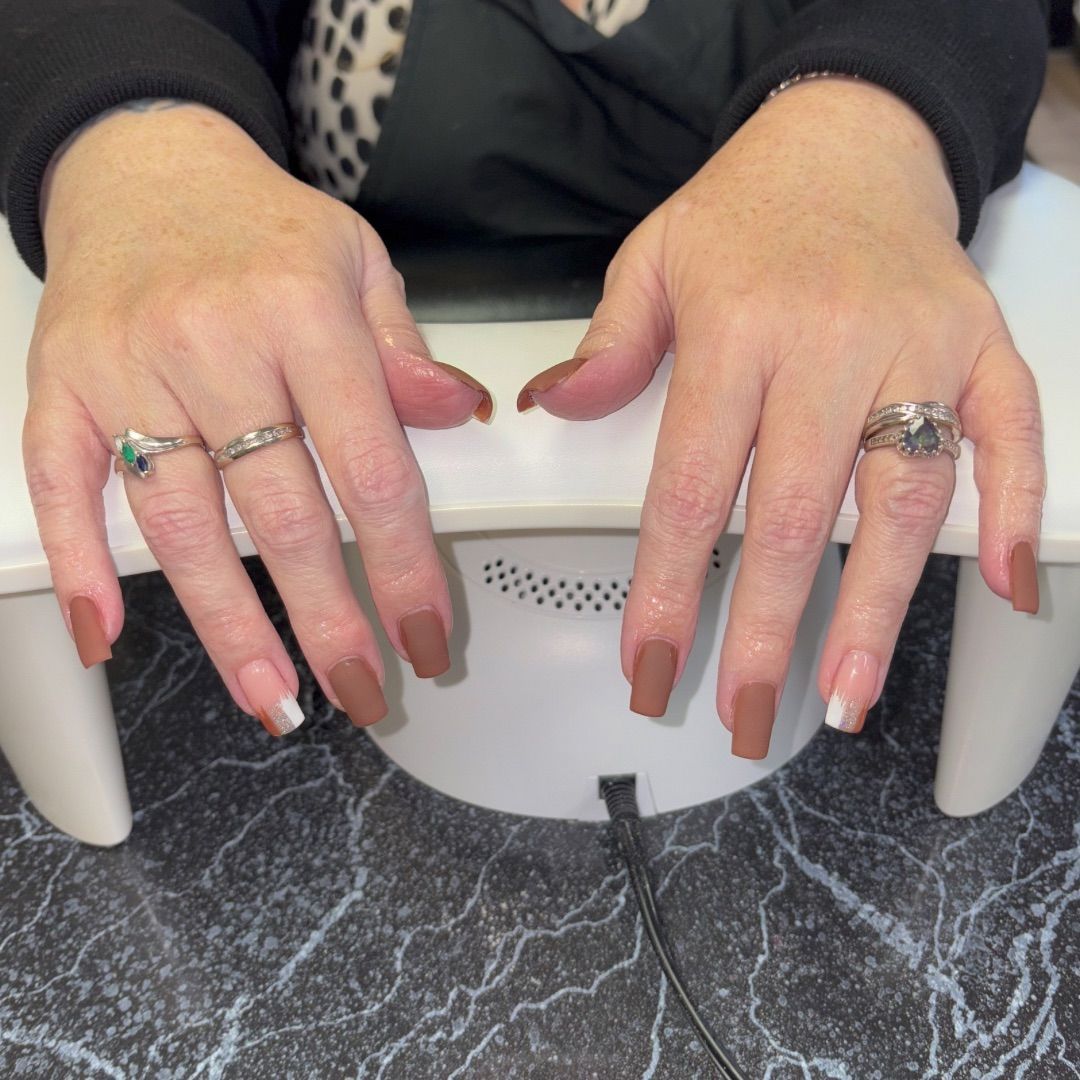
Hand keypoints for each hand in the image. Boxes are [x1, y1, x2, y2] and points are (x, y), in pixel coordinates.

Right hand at [25, 102, 490, 731]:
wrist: (143, 167)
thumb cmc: (259, 227)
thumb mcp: (359, 264)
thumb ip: (405, 352)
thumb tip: (457, 413)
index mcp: (305, 316)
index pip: (370, 470)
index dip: (402, 568)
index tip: (426, 636)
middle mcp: (216, 345)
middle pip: (281, 514)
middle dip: (327, 618)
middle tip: (360, 691)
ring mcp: (130, 370)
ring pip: (183, 521)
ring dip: (228, 622)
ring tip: (269, 695)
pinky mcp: (64, 386)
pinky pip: (61, 483)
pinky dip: (79, 564)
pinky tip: (107, 634)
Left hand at [518, 79, 1044, 754]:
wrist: (849, 141)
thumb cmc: (747, 212)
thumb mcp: (651, 259)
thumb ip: (608, 345)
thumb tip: (556, 406)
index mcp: (738, 328)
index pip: (691, 488)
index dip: (667, 589)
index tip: (651, 665)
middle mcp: (830, 342)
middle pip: (794, 514)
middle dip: (764, 629)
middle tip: (743, 712)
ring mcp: (917, 348)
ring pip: (902, 496)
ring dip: (875, 607)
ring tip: (848, 693)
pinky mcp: (979, 347)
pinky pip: (1013, 432)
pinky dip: (1016, 510)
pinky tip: (1004, 586)